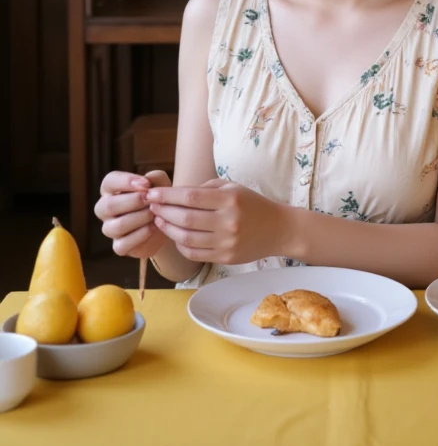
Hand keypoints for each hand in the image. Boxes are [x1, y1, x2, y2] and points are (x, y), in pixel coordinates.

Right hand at [95, 170, 171, 257]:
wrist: (167, 222)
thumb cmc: (158, 197)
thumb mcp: (161, 183)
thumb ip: (154, 178)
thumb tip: (146, 183)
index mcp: (111, 189)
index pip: (109, 181)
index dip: (126, 181)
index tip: (146, 184)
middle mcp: (105, 209)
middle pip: (109, 205)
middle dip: (134, 201)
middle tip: (151, 200)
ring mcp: (110, 228)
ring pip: (116, 226)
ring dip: (139, 218)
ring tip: (154, 213)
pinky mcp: (118, 246)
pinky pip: (123, 244)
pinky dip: (141, 235)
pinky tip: (154, 227)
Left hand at [145, 180, 291, 263]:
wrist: (279, 229)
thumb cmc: (253, 204)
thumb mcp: (233, 188)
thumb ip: (205, 188)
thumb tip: (175, 193)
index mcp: (229, 199)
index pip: (190, 196)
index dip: (167, 196)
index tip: (152, 194)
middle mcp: (228, 221)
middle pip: (185, 217)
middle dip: (163, 211)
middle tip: (151, 206)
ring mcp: (226, 242)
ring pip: (186, 237)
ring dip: (168, 229)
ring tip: (159, 220)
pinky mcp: (226, 258)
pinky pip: (195, 253)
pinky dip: (180, 245)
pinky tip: (175, 235)